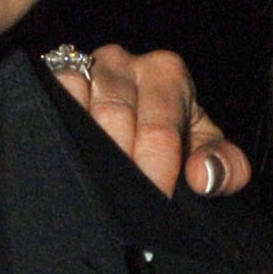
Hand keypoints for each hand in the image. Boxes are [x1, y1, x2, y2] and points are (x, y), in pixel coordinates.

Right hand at [51, 45, 251, 200]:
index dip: (156, 176)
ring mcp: (79, 66)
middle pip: (114, 121)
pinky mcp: (48, 77)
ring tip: (94, 196)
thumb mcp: (204, 149)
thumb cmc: (173, 139)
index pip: (159, 131)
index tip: (154, 207)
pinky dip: (56, 138)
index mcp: (165, 73)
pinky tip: (66, 170)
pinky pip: (48, 102)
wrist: (133, 124)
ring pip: (76, 111)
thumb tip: (203, 177)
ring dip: (86, 157)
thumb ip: (224, 166)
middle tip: (123, 213)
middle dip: (120, 171)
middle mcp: (121, 61)